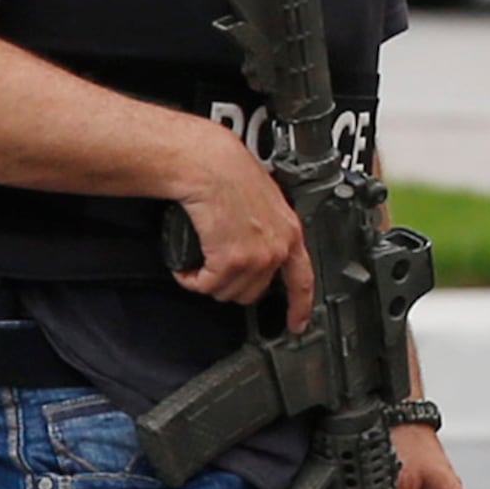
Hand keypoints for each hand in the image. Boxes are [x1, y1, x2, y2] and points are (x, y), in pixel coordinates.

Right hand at [171, 126, 313, 325]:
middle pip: (254, 292)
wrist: (210, 164)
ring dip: (208, 283)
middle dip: (230, 286)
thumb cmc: (228, 173)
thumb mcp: (263, 202)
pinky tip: (186, 268)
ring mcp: (257, 257)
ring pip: (228, 292)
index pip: (303, 281)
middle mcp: (278, 248)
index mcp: (290, 233)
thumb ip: (266, 229)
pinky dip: (191, 279)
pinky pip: (206, 285)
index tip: (298, 324)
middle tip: (214, 272)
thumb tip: (253, 245)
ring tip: (198, 264)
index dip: (300, 307)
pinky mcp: (231, 260)